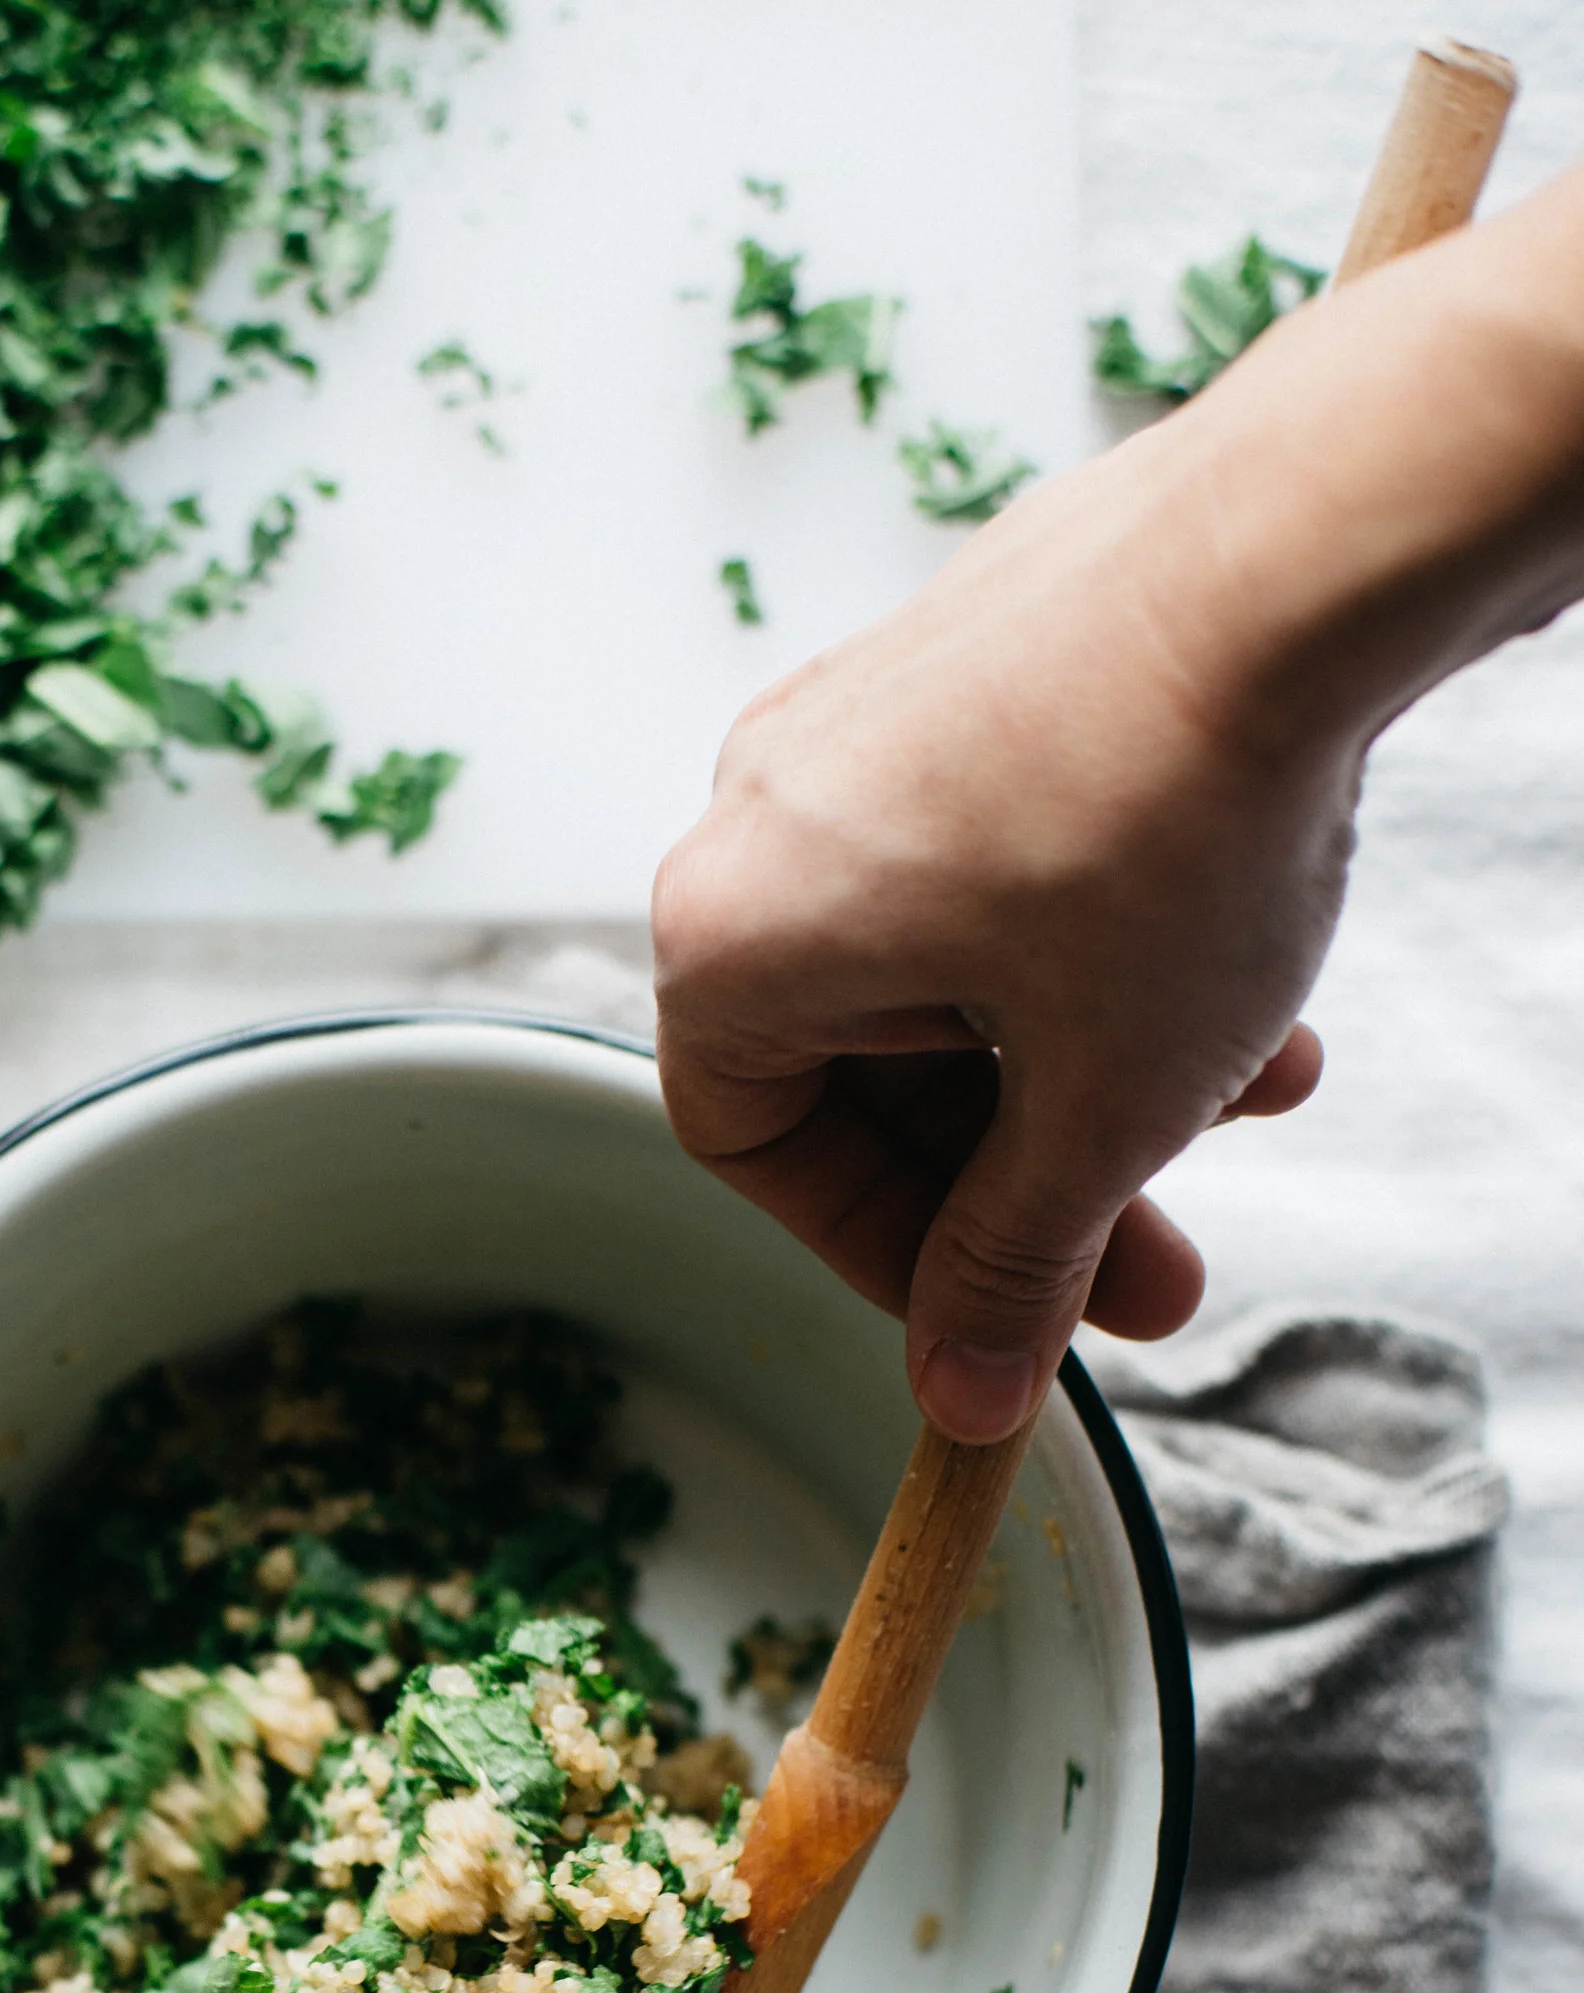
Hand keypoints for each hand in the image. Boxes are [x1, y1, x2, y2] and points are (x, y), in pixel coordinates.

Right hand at [652, 420, 1332, 1442]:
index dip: (886, 1256)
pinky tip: (1250, 989)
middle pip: (871, 1064)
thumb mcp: (1095, 1109)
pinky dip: (1109, 949)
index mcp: (734, 932)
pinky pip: (1008, 856)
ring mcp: (868, 718)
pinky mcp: (977, 658)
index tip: (1000, 1313)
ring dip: (1096, 1067)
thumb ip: (1010, 1266)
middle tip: (1153, 1265)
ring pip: (959, 964)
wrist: (1311, 547)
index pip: (757, 1150)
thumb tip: (963, 1391)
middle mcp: (766, 812)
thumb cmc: (1169, 819)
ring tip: (1248, 1108)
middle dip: (1032, 1177)